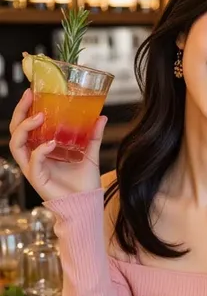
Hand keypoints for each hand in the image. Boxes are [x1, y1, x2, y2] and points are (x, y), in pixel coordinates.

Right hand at [9, 88, 106, 202]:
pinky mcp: (37, 178)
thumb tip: (101, 116)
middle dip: (20, 111)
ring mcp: (33, 167)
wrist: (87, 204)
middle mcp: (34, 156)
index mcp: (42, 148)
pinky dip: (40, 150)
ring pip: (16, 144)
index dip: (25, 108)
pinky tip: (51, 143)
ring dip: (25, 127)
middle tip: (29, 96)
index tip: (32, 91)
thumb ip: (94, 136)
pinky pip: (32, 161)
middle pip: (16, 130)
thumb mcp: (90, 154)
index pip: (26, 125)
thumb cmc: (84, 183)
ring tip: (39, 117)